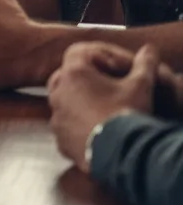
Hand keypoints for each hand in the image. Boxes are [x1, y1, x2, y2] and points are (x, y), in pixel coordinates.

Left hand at [49, 42, 157, 172]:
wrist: (122, 154)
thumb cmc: (128, 114)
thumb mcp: (141, 86)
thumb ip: (143, 64)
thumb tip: (148, 50)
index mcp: (73, 74)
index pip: (76, 53)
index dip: (94, 56)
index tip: (110, 67)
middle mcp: (58, 93)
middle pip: (64, 76)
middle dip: (81, 78)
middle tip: (103, 87)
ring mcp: (56, 118)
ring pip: (62, 104)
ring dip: (76, 104)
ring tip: (100, 111)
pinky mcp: (60, 141)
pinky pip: (65, 130)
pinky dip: (76, 129)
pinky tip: (94, 132)